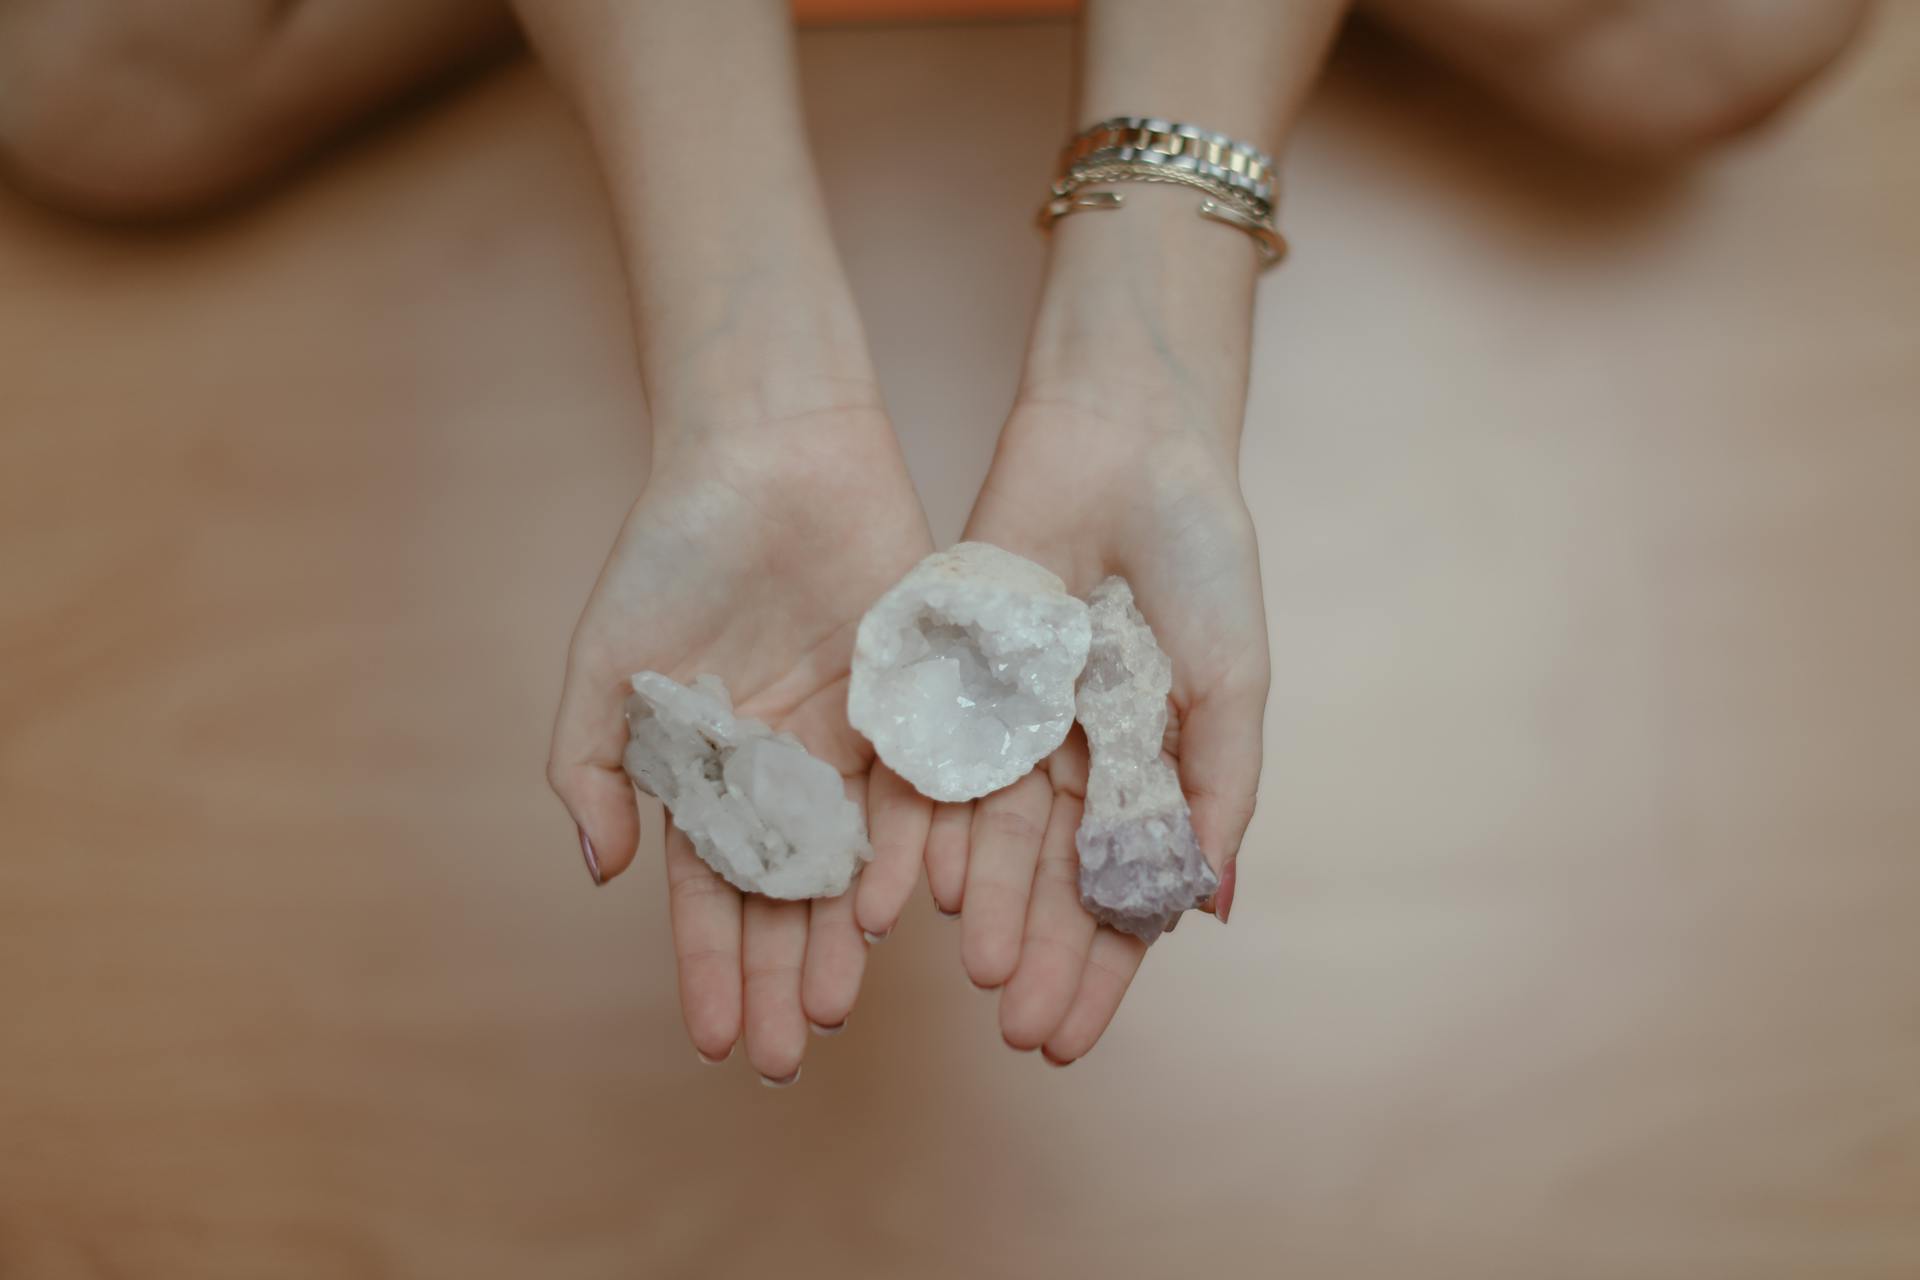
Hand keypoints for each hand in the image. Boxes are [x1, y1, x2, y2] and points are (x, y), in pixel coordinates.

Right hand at [548, 408, 935, 1082]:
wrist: (768, 451)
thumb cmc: (672, 547)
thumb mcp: (607, 660)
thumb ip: (598, 765)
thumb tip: (603, 873)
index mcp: (714, 767)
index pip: (711, 890)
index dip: (710, 964)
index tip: (715, 1040)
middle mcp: (787, 769)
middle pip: (786, 895)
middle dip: (779, 976)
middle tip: (784, 1057)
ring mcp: (853, 741)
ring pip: (852, 859)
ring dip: (842, 935)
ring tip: (834, 1006)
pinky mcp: (916, 701)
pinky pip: (914, 793)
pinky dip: (903, 852)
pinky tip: (898, 914)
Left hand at [932, 397, 1270, 1063]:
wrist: (1128, 444)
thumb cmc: (1202, 557)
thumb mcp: (1231, 681)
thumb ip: (1220, 788)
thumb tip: (1209, 906)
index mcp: (1140, 767)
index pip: (1117, 890)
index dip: (1100, 965)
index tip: (1077, 1036)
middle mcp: (1068, 758)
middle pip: (1049, 880)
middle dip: (1041, 956)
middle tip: (1024, 1034)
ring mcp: (1007, 720)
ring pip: (990, 835)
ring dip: (988, 907)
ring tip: (983, 976)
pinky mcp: (952, 676)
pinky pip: (937, 763)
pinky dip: (933, 824)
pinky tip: (930, 886)